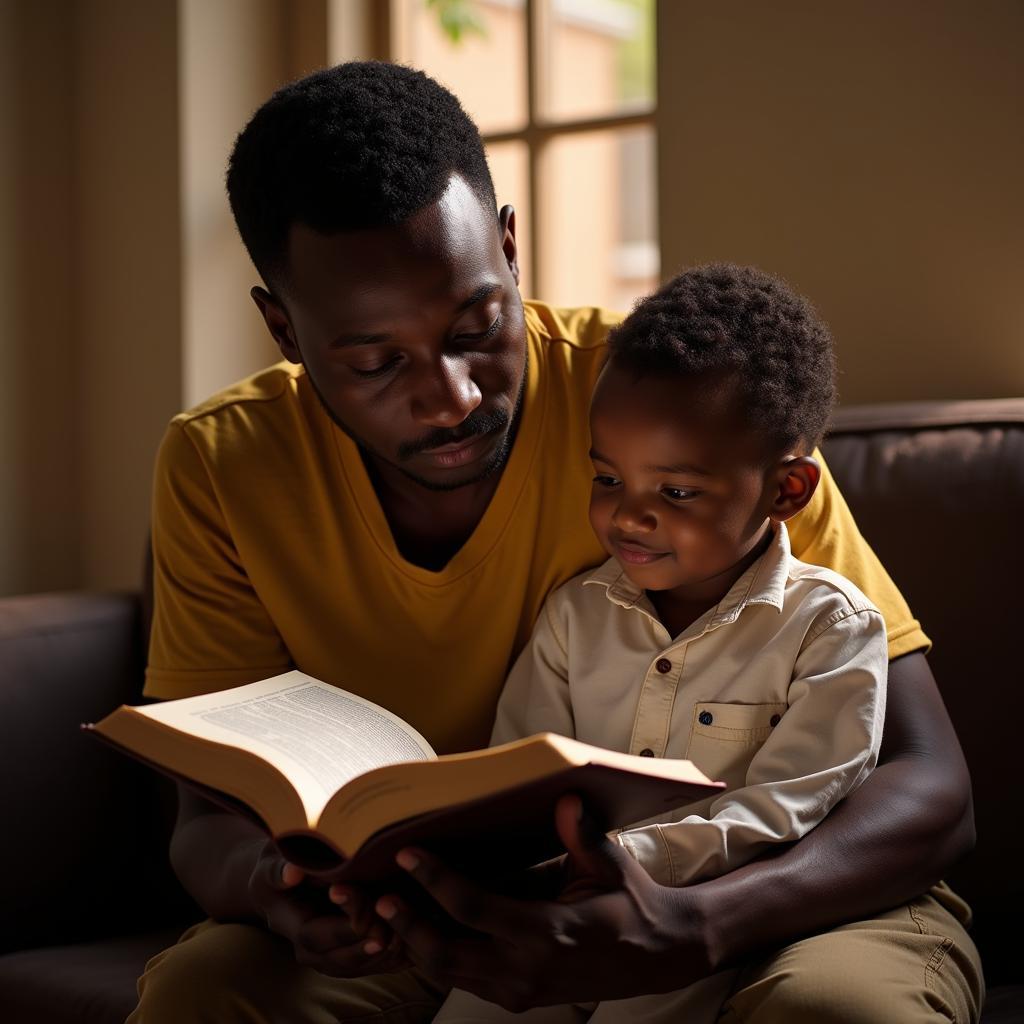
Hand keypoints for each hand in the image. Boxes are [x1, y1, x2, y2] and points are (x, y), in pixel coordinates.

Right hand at [247, 841, 405, 976]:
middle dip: (366, 947)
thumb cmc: (285, 858)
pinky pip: (367, 966)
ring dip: (381, 958)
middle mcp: (306, 946)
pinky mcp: (346, 952)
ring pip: (355, 968)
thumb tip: (292, 873)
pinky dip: (389, 961)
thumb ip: (280, 868)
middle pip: (336, 959)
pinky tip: (411, 950)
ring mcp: (326, 953)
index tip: (368, 917)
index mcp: (288, 923)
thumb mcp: (274, 859)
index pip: (314, 936)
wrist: (290, 873)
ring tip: (406, 941)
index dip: (341, 929)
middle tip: (395, 934)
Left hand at [373, 795, 715, 1010]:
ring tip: (387, 909)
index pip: (473, 908)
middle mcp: (527, 968)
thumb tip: (565, 799)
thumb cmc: (631, 903)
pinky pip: (464, 981)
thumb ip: (584, 836)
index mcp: (548, 931)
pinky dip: (437, 957)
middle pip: (445, 952)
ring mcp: (520, 991)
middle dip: (407, 923)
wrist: (655, 957)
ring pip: (449, 972)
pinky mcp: (518, 999)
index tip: (405, 853)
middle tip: (378, 892)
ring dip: (415, 942)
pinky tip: (422, 928)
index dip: (434, 880)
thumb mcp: (611, 866)